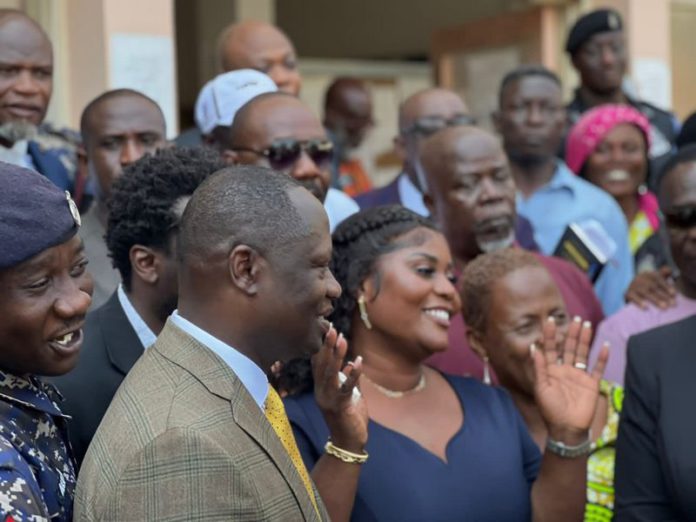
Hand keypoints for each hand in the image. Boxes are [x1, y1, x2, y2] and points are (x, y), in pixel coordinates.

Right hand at [312, 325, 368, 452]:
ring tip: (342, 340)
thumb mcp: (348, 395)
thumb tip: (348, 364)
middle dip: (327, 346)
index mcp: (321, 388)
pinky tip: (358, 361)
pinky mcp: (340, 407)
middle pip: (322, 365)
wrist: (349, 442)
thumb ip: (347, 380)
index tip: (328, 330)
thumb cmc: (349, 417)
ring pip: (331, 374)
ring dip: (337, 356)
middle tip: (332, 329)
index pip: (318, 364)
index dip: (322, 347)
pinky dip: (353, 374)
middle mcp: (321, 392)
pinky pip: (346, 388)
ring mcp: (328, 399)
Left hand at [532, 317, 608, 442]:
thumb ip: (539, 368)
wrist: (567, 429)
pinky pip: (598, 368)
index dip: (551, 335)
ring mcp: (579, 376)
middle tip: (576, 318)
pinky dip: (602, 357)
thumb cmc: (550, 409)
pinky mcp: (592, 384)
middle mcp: (565, 370)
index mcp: (551, 370)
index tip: (550, 320)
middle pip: (569, 347)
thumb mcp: (541, 388)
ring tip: (587, 324)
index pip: (551, 348)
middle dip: (572, 333)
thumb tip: (533, 347)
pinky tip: (604, 345)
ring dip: (585, 340)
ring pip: (583, 353)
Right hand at [624, 266, 675, 309]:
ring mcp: (633, 285)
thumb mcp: (655, 279)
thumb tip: (669, 270)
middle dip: (663, 295)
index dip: (666, 286)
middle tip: (672, 304)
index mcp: (648, 274)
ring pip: (645, 292)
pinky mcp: (627, 293)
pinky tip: (646, 307)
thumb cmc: (648, 286)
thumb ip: (663, 274)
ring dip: (655, 300)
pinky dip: (639, 302)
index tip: (674, 294)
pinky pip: (633, 297)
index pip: (658, 279)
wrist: (630, 290)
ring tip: (664, 307)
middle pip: (653, 287)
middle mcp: (640, 278)